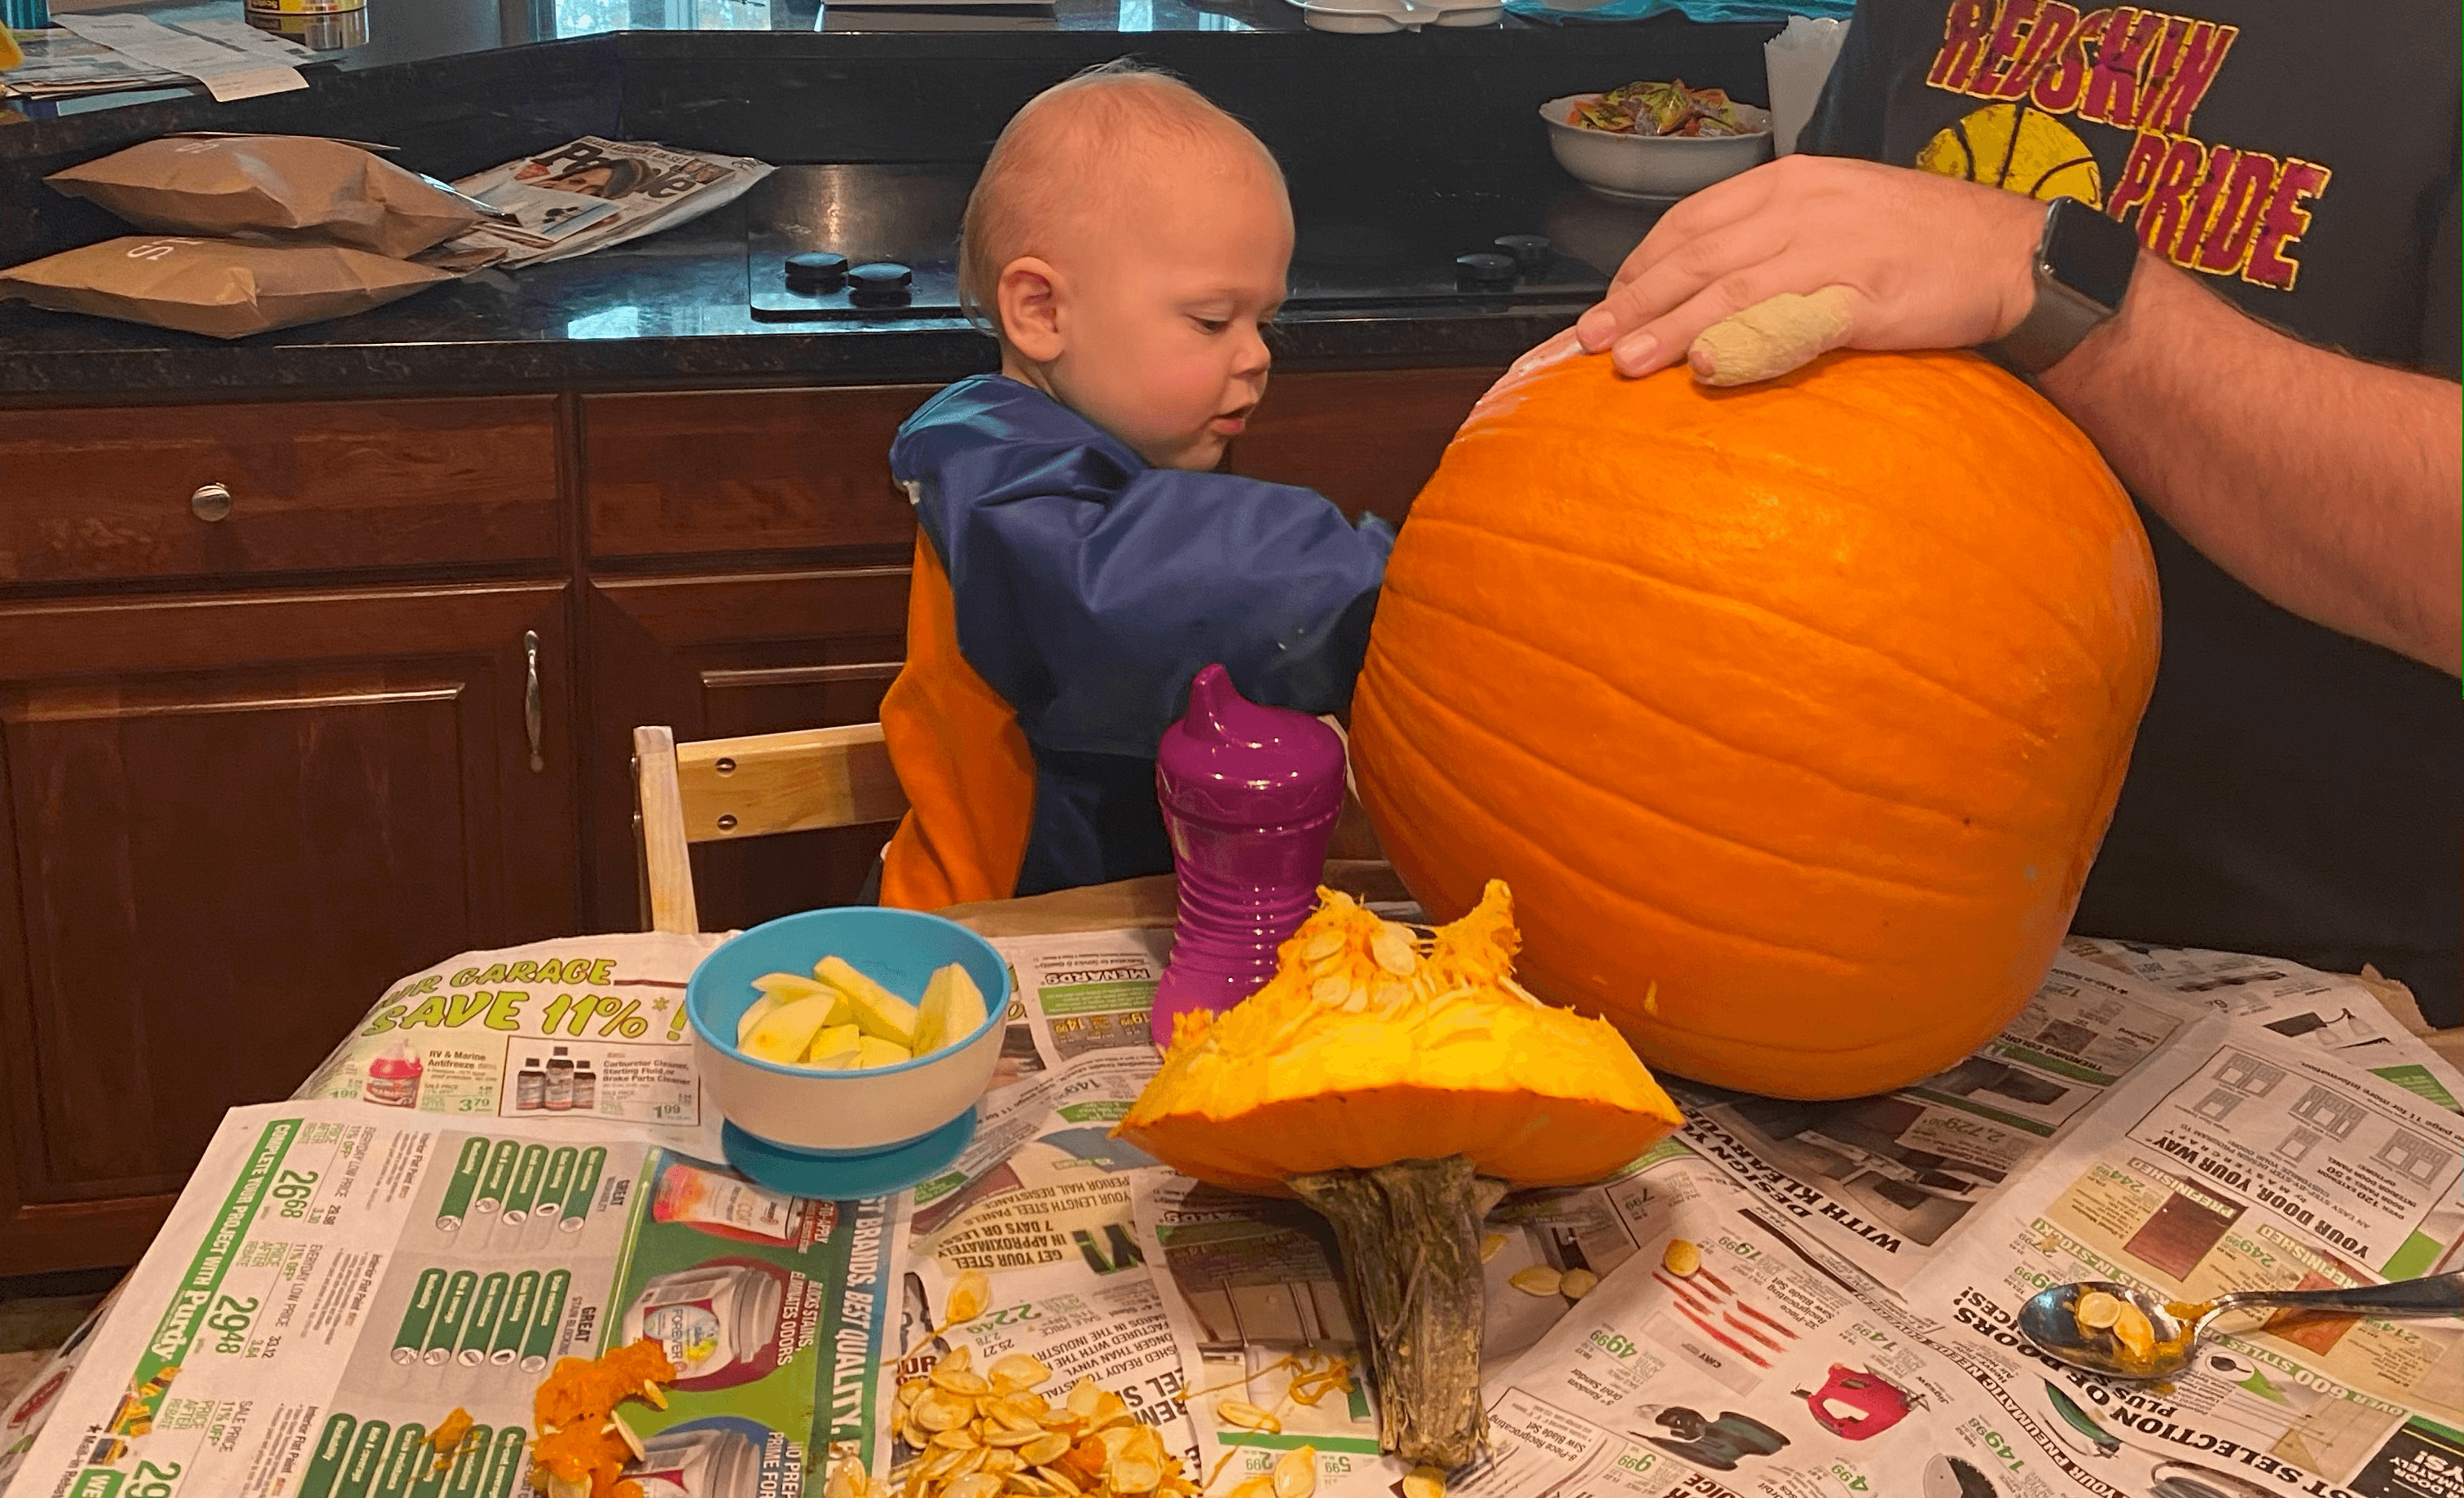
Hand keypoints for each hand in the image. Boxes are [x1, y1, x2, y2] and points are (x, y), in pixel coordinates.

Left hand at [1573, 156, 2051, 380]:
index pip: (1691, 222)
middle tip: (1589, 339)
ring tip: (1626, 361)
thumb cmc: (1923, 240)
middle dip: (1634, 300)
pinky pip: (1789, 320)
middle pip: (1695, 256)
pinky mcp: (1862, 295)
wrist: (2010, 254)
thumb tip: (1704, 286)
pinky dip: (1742, 343)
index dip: (1641, 266)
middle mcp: (1801, 207)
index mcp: (1789, 182)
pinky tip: (1706, 365)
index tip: (1610, 303)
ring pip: (1727, 288)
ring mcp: (1831, 248)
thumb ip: (1769, 243)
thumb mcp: (1835, 216)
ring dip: (1668, 327)